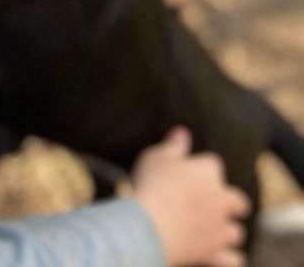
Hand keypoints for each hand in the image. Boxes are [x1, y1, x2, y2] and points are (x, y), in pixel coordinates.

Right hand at [133, 127, 251, 266]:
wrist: (149, 226)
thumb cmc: (152, 185)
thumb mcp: (156, 156)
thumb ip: (173, 145)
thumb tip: (182, 132)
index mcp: (209, 172)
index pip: (213, 164)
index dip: (200, 168)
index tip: (185, 172)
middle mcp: (221, 200)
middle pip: (238, 200)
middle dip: (229, 202)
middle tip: (209, 203)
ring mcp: (220, 229)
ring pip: (236, 231)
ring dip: (227, 230)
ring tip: (213, 230)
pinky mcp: (215, 253)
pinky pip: (233, 259)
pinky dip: (229, 257)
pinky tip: (223, 255)